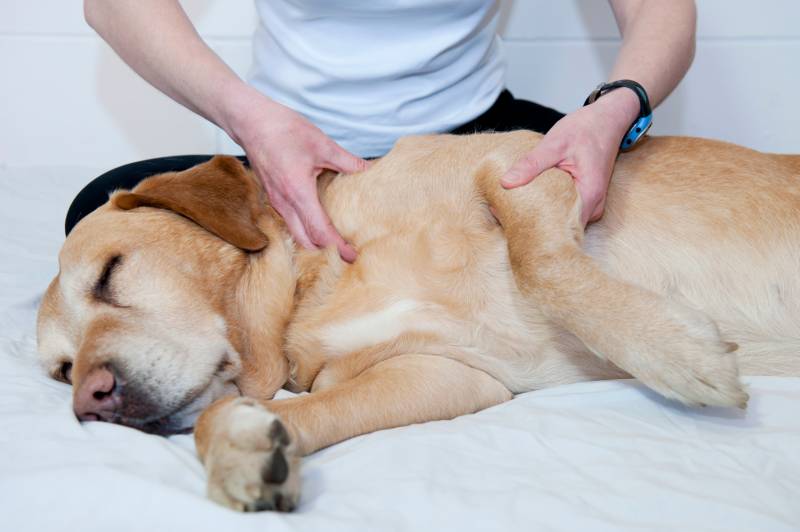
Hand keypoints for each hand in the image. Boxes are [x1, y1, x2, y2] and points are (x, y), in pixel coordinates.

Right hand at [223, 86, 368, 261]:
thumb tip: (370, 170)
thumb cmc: (283, 129)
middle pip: (306, 242)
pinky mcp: (274, 198)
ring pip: (296, 235)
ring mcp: (277, 203)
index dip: (337, 247)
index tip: (352, 256)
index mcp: (298, 192)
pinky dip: (305, 232)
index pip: (320, 232)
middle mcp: (285, 203)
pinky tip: (319, 227)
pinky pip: (290, 224)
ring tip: (336, 245)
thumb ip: (347, 161)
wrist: (250, 121)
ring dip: (315, 244)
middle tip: (348, 256)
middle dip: (327, 253)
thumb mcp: (321, 144)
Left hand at [500, 88, 639, 225]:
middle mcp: (593, 206)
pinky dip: (548, 205)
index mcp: (589, 196)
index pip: (560, 226)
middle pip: (560, 226)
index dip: (535, 226)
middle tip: (506, 214)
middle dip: (534, 222)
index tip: (512, 222)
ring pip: (562, 219)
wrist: (608, 118)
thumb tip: (506, 182)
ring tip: (514, 207)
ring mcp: (591, 204)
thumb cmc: (586, 129)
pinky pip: (565, 209)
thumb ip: (531, 164)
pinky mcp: (584, 199)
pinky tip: (530, 199)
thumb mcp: (555, 143)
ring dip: (541, 213)